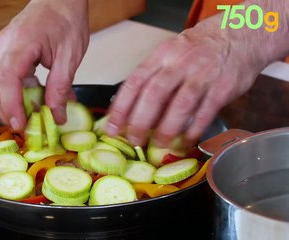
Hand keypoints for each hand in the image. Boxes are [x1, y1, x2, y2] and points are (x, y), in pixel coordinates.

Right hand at [0, 0, 88, 130]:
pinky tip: (29, 100)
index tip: (20, 124)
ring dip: (6, 104)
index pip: (7, 79)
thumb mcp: (70, 56)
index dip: (10, 105)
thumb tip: (56, 115)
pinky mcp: (7, 51)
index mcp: (21, 43)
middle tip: (23, 127)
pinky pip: (2, 77)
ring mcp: (3, 48)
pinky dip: (12, 93)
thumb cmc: (67, 19)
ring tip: (26, 117)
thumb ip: (60, 87)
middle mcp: (5, 45)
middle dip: (5, 110)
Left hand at [105, 19, 266, 147]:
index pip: (134, 83)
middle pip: (154, 95)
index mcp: (161, 56)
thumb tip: (130, 110)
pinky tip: (186, 140)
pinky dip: (194, 129)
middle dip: (140, 122)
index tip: (112, 127)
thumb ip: (152, 78)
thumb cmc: (198, 49)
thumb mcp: (170, 54)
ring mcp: (202, 75)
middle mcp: (179, 64)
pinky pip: (205, 112)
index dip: (120, 108)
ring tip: (159, 144)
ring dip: (167, 129)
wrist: (239, 35)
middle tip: (134, 140)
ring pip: (180, 105)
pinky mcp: (223, 87)